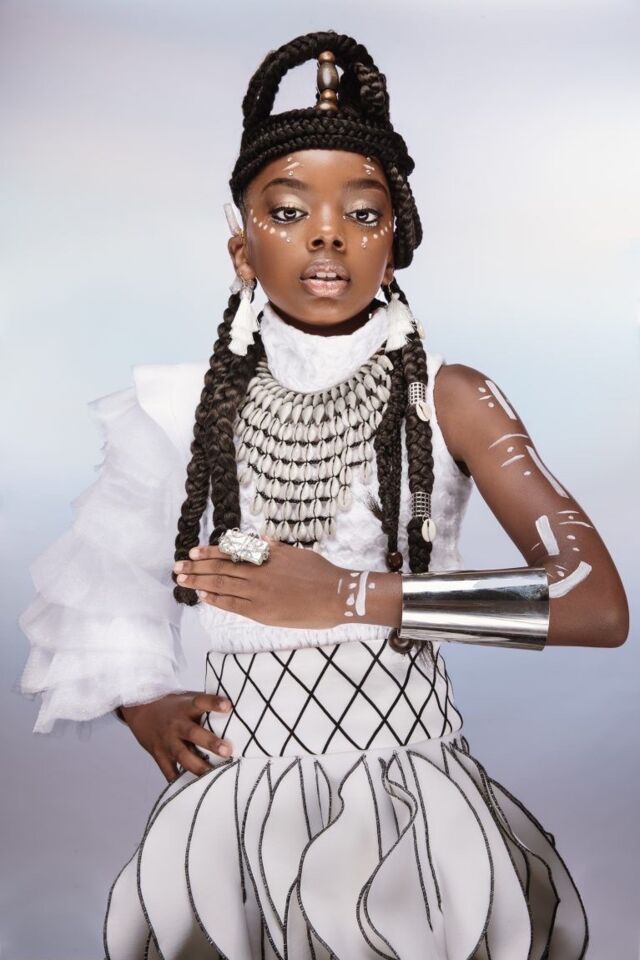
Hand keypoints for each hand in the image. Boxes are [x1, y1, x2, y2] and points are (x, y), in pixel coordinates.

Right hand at [120, 691, 233, 781]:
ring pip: (183, 756)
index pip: (200, 702)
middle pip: (192, 733)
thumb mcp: (187, 699)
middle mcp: (176, 724)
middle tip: (227, 750)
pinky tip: (195, 790)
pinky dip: (180, 781)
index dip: (214, 703)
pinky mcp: (160, 756)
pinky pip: (170, 772)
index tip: (228, 706)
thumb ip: (207, 707)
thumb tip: (238, 711)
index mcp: (185, 707)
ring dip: (199, 766)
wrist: (140, 710)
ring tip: (215, 774)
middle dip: (210, 742)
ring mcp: (167, 742)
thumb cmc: (173, 706)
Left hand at [173, 538, 344, 628]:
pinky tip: (203, 596)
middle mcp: (259, 573)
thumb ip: (276, 548)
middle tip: (178, 567)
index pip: (231, 553)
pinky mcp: (262, 612)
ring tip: (182, 580)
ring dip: (200, 582)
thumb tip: (259, 538)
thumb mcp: (297, 554)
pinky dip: (217, 600)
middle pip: (221, 568)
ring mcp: (259, 593)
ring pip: (222, 585)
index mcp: (267, 556)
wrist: (336, 596)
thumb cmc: (321, 573)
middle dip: (197, 567)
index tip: (193, 551)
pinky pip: (233, 605)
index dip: (210, 553)